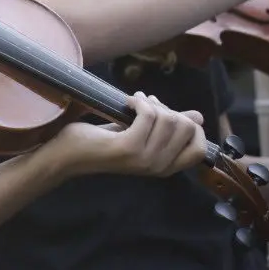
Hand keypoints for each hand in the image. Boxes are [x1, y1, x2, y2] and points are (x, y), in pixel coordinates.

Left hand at [50, 92, 204, 179]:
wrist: (68, 154)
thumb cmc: (102, 142)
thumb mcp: (141, 134)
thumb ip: (168, 128)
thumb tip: (198, 117)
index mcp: (166, 167)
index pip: (200, 149)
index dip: (190, 126)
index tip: (166, 113)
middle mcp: (159, 167)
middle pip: (187, 128)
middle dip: (168, 108)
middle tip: (145, 104)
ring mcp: (145, 159)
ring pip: (168, 118)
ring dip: (150, 103)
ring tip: (133, 102)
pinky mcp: (129, 148)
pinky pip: (148, 115)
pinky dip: (138, 102)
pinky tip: (126, 102)